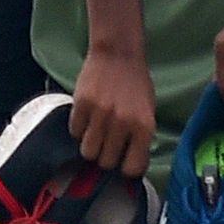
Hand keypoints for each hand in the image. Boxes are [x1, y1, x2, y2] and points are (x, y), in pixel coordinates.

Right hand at [69, 49, 155, 173]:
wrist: (118, 55)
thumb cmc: (136, 84)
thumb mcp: (148, 110)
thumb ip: (140, 135)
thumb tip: (131, 162)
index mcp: (144, 126)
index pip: (133, 166)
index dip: (127, 168)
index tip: (124, 164)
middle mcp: (123, 123)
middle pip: (106, 162)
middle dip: (107, 157)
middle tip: (109, 145)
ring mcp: (100, 114)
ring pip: (88, 152)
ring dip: (92, 147)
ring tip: (97, 134)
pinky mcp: (81, 106)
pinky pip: (75, 132)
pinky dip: (80, 130)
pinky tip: (87, 119)